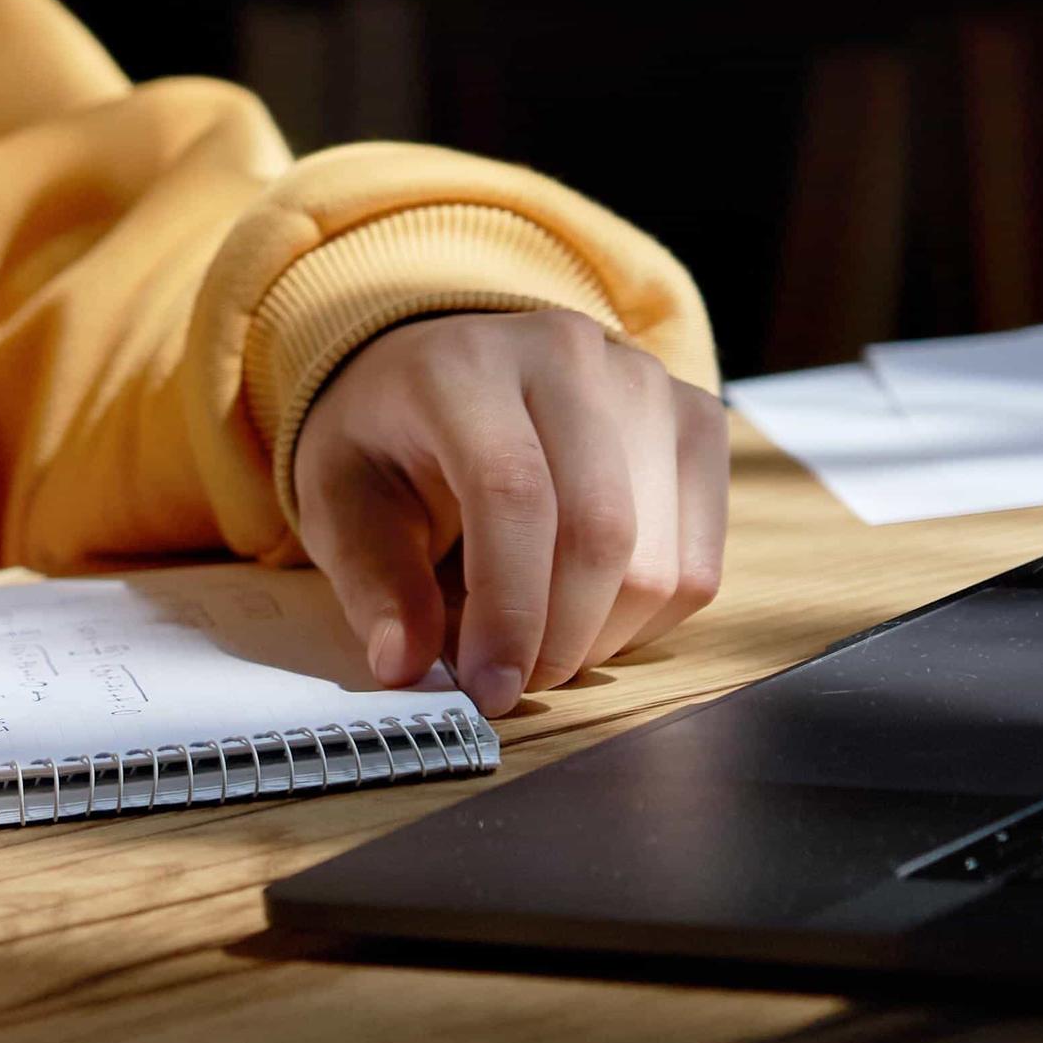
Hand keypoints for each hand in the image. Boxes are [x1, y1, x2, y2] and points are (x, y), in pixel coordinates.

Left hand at [288, 309, 725, 715]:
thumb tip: (405, 666)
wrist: (444, 369)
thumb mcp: (342, 503)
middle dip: (558, 639)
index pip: (513, 492)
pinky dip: (648, 620)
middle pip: (601, 530)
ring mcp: (644, 382)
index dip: (508, 608)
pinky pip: (700, 562)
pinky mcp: (696, 419)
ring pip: (661, 559)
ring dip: (602, 637)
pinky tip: (588, 614)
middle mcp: (568, 355)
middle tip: (510, 682)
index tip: (489, 688)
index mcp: (465, 366)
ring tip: (540, 643)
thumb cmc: (389, 440)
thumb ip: (373, 583)